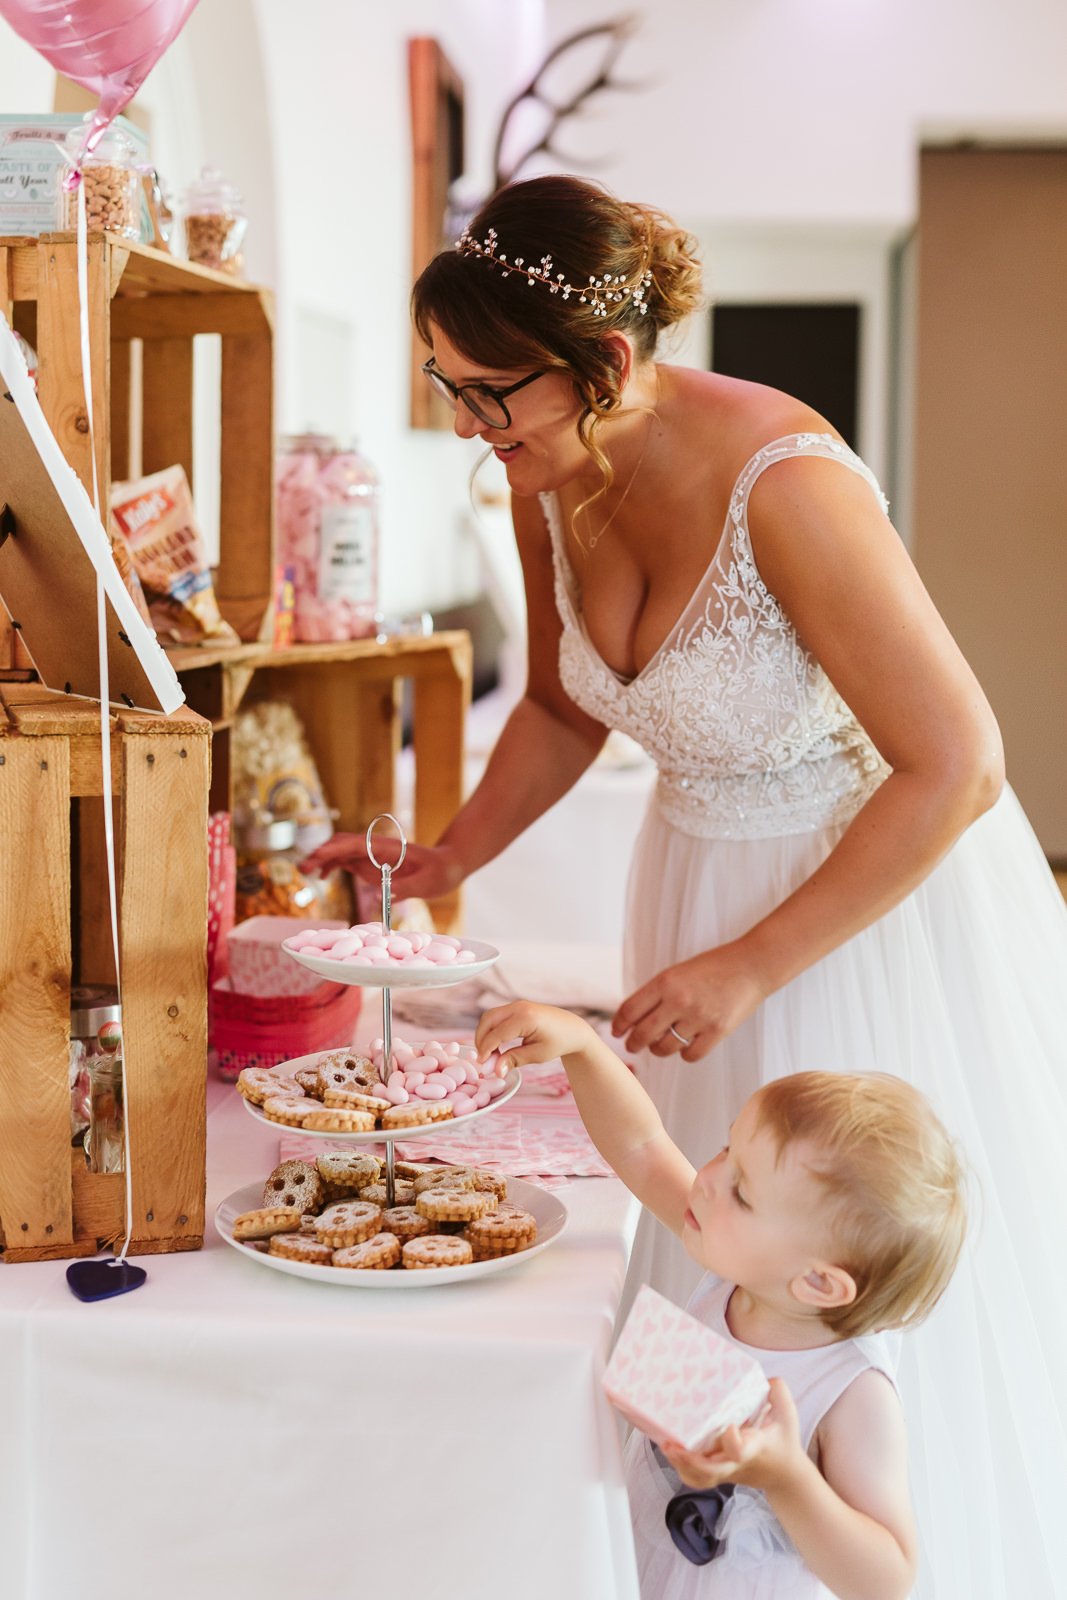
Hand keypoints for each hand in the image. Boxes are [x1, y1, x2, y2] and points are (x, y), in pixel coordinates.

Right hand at [299, 834, 463, 899]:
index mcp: (387, 847)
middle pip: (342, 844)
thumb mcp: (428, 882)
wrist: (446, 867)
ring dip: (322, 858)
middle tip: (303, 868)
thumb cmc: (440, 872)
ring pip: (340, 851)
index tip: (318, 857)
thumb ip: (408, 887)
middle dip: (321, 853)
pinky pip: (346, 860)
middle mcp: (375, 848)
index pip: (355, 844)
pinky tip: (323, 875)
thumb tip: (387, 894)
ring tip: (305, 871)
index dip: (334, 849)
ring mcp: (371, 855)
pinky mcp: (371, 864)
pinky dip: (332, 865)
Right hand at [475, 1001, 599, 1070]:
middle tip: (483, 1059)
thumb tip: (495, 1070)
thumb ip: (514, 1060)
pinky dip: (492, 1029)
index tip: (483, 1064)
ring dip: (485, 1033)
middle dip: (481, 1039)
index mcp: (526, 1018)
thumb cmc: (559, 1042)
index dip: (486, 1049)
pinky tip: (496, 1045)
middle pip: (488, 1020)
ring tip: (489, 1053)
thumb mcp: (537, 1055)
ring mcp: (518, 1005)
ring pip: (490, 1016)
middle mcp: (519, 1007)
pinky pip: (498, 1016)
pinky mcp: (517, 1007)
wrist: (573, 1030)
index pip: (497, 1033)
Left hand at [611, 941, 767, 1060]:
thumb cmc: (713, 967)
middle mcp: (679, 999)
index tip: (617, 1033)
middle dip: (633, 1044)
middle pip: (642, 1033)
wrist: (751, 965)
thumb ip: (657, 993)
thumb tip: (633, 1019)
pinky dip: (684, 1055)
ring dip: (658, 1050)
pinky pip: (690, 1056)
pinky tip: (686, 1047)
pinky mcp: (717, 1031)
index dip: (618, 1025)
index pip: (629, 1010)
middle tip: (633, 1046)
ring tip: (661, 1045)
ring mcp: (698, 1016)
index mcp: (665, 981)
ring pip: (664, 1048)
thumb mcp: (678, 972)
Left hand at [662, 1378, 803, 1494]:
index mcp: (754, 1447)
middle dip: (690, 1461)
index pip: (740, 1451)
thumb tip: (764, 1378)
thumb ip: (778, 1392)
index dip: (732, 1442)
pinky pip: (697, 1478)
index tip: (729, 1428)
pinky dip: (682, 1469)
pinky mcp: (718, 1474)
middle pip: (712, 1471)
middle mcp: (736, 1463)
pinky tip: (671, 1452)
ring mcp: (726, 1472)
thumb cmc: (784, 1441)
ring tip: (665, 1445)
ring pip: (700, 1478)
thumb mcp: (788, 1414)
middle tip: (672, 1444)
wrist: (784, 1477)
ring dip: (680, 1465)